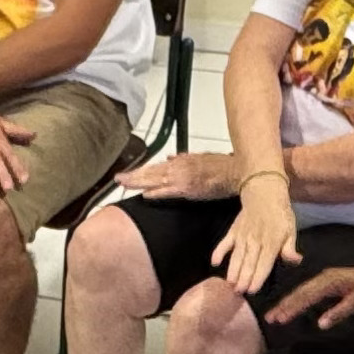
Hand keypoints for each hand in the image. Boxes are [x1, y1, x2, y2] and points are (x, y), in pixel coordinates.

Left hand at [122, 149, 238, 199]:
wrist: (235, 172)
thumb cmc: (221, 166)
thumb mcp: (200, 158)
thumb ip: (183, 158)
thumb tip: (170, 158)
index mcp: (180, 161)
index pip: (156, 167)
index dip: (141, 171)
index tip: (129, 174)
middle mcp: (178, 167)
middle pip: (151, 172)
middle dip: (133, 176)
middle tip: (118, 178)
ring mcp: (182, 178)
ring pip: (154, 180)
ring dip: (138, 182)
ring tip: (124, 184)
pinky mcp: (187, 189)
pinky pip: (167, 191)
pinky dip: (156, 193)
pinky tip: (144, 195)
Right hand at [212, 176, 300, 295]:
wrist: (264, 193)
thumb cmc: (280, 215)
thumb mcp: (291, 230)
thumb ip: (290, 247)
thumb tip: (295, 260)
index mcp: (271, 242)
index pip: (264, 263)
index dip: (258, 278)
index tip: (252, 290)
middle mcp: (255, 240)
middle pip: (249, 262)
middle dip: (243, 278)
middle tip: (238, 292)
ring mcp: (242, 235)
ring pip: (237, 256)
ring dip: (232, 270)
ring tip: (229, 284)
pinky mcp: (233, 231)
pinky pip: (225, 243)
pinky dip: (219, 252)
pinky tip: (214, 263)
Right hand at [266, 258, 353, 328]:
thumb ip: (339, 312)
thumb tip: (320, 324)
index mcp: (330, 281)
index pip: (306, 296)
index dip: (291, 308)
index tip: (278, 319)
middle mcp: (325, 277)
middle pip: (300, 292)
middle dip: (285, 305)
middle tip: (270, 318)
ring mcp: (328, 279)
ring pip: (305, 291)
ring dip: (291, 302)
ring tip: (277, 314)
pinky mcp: (332, 282)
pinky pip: (312, 291)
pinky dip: (301, 300)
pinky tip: (296, 306)